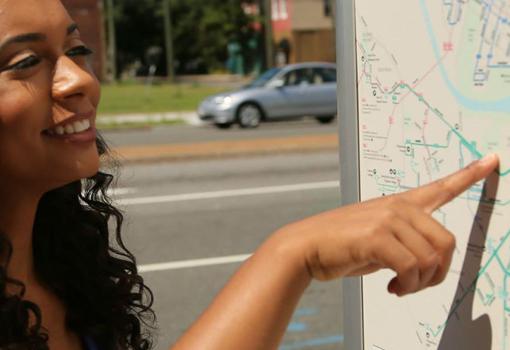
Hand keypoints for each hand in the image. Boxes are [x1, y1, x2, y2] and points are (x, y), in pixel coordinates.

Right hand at [277, 154, 499, 295]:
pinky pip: (411, 268)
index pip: (440, 186)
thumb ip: (403, 243)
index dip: (469, 174)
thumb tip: (424, 265)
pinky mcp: (376, 236)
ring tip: (400, 288)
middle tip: (417, 284)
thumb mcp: (377, 240)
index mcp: (399, 204)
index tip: (492, 161)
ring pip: (430, 258)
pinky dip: (406, 286)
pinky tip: (392, 288)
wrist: (306, 247)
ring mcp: (387, 219)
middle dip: (438, 272)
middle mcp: (398, 207)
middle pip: (447, 241)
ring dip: (419, 284)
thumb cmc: (340, 245)